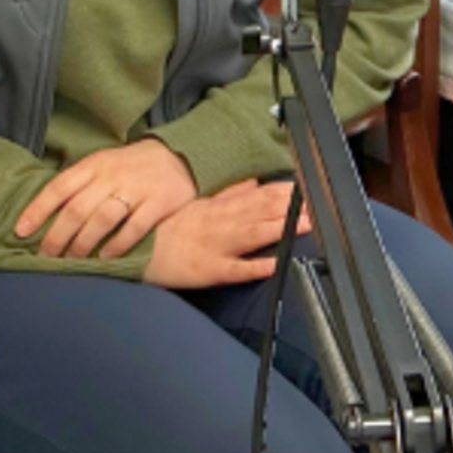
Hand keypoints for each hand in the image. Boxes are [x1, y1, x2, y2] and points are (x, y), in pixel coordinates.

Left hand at [17, 138, 198, 259]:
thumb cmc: (129, 168)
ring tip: (73, 260)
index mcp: (94, 164)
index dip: (37, 210)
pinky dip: (117, 245)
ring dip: (83, 243)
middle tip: (46, 256)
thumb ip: (78, 186)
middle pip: (77, 209)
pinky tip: (105, 258)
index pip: (59, 187)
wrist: (178, 156)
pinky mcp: (160, 201)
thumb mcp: (102, 166)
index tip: (21, 232)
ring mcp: (137, 188)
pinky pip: (134, 228)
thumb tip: (42, 216)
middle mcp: (112, 175)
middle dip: (57, 236)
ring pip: (102, 218)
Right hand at [143, 179, 308, 288]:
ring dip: (281, 228)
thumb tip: (254, 181)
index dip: (284, 192)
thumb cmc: (166, 227)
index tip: (307, 188)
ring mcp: (216, 246)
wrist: (134, 249)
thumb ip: (228, 193)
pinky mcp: (209, 270)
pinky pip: (235, 269)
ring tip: (306, 225)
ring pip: (253, 234)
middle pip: (262, 211)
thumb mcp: (197, 203)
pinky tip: (275, 263)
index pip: (258, 195)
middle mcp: (221, 222)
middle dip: (291, 208)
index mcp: (219, 206)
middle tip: (318, 205)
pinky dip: (256, 265)